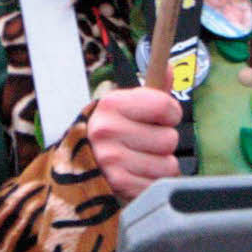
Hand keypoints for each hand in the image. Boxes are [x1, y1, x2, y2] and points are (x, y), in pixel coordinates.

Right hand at [87, 65, 181, 202]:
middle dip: (163, 143)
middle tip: (144, 143)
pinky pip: (158, 184)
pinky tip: (136, 176)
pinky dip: (152, 183)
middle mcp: (108, 130)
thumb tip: (168, 67)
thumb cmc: (113, 132)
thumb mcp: (127, 106)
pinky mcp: (118, 184)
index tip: (159, 118)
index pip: (166, 106)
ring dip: (160, 165)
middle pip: (170, 138)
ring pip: (168, 164)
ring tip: (140, 160)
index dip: (170, 114)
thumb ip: (152, 90)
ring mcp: (111, 159)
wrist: (81, 166)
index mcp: (112, 104)